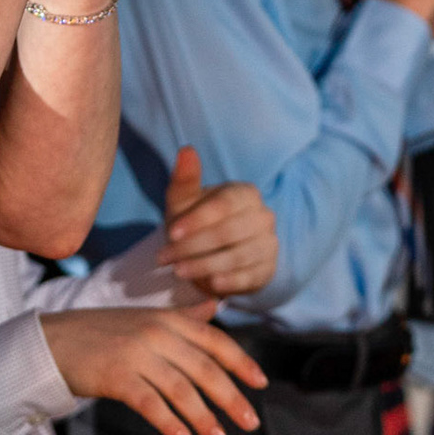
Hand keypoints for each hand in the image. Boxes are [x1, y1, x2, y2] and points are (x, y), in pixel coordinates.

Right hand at [40, 303, 266, 434]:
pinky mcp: (115, 376)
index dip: (240, 361)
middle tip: (250, 422)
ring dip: (203, 416)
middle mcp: (156, 333)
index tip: (261, 383)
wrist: (55, 341)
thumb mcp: (145, 318)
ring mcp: (135, 353)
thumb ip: (183, 317)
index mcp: (168, 319)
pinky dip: (169, 422)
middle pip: (204, 367)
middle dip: (231, 396)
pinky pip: (149, 403)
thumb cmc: (103, 332)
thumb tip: (215, 307)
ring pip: (180, 388)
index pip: (215, 340)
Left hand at [159, 146, 277, 297]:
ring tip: (178, 272)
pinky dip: (230, 281)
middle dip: (194, 246)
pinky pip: (250, 276)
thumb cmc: (195, 220)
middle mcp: (263, 216)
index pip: (224, 204)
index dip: (198, 219)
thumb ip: (185, 178)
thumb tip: (186, 150)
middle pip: (230, 232)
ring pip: (238, 256)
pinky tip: (211, 284)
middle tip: (165, 258)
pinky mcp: (268, 269)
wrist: (211, 252)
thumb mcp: (185, 201)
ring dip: (206, 265)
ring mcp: (269, 244)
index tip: (171, 233)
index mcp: (245, 193)